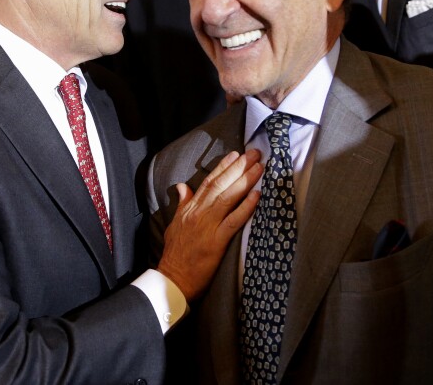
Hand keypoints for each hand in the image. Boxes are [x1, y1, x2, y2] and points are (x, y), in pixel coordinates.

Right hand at [157, 149, 262, 300]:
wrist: (173, 278)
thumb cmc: (175, 253)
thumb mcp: (174, 224)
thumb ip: (182, 204)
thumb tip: (182, 186)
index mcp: (190, 209)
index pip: (208, 182)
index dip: (223, 167)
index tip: (236, 154)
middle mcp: (199, 213)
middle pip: (221, 185)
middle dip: (239, 167)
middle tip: (255, 153)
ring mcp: (208, 226)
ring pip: (228, 197)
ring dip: (245, 180)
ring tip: (259, 167)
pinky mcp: (216, 241)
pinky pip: (233, 221)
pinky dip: (246, 207)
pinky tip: (257, 195)